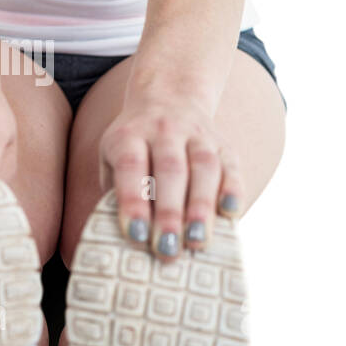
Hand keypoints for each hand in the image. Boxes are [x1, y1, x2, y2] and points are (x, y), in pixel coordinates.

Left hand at [98, 89, 242, 259]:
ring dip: (201, 206)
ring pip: (203, 166)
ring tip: (197, 241)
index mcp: (130, 134)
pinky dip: (233, 190)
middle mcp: (164, 130)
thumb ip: (115, 191)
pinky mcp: (224, 143)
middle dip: (169, 212)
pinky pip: (231, 166)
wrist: (169, 97)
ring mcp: (198, 134)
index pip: (131, 165)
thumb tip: (119, 239)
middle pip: (170, 168)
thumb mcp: (112, 157)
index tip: (135, 235)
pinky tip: (230, 214)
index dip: (133, 200)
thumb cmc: (134, 146)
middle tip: (167, 248)